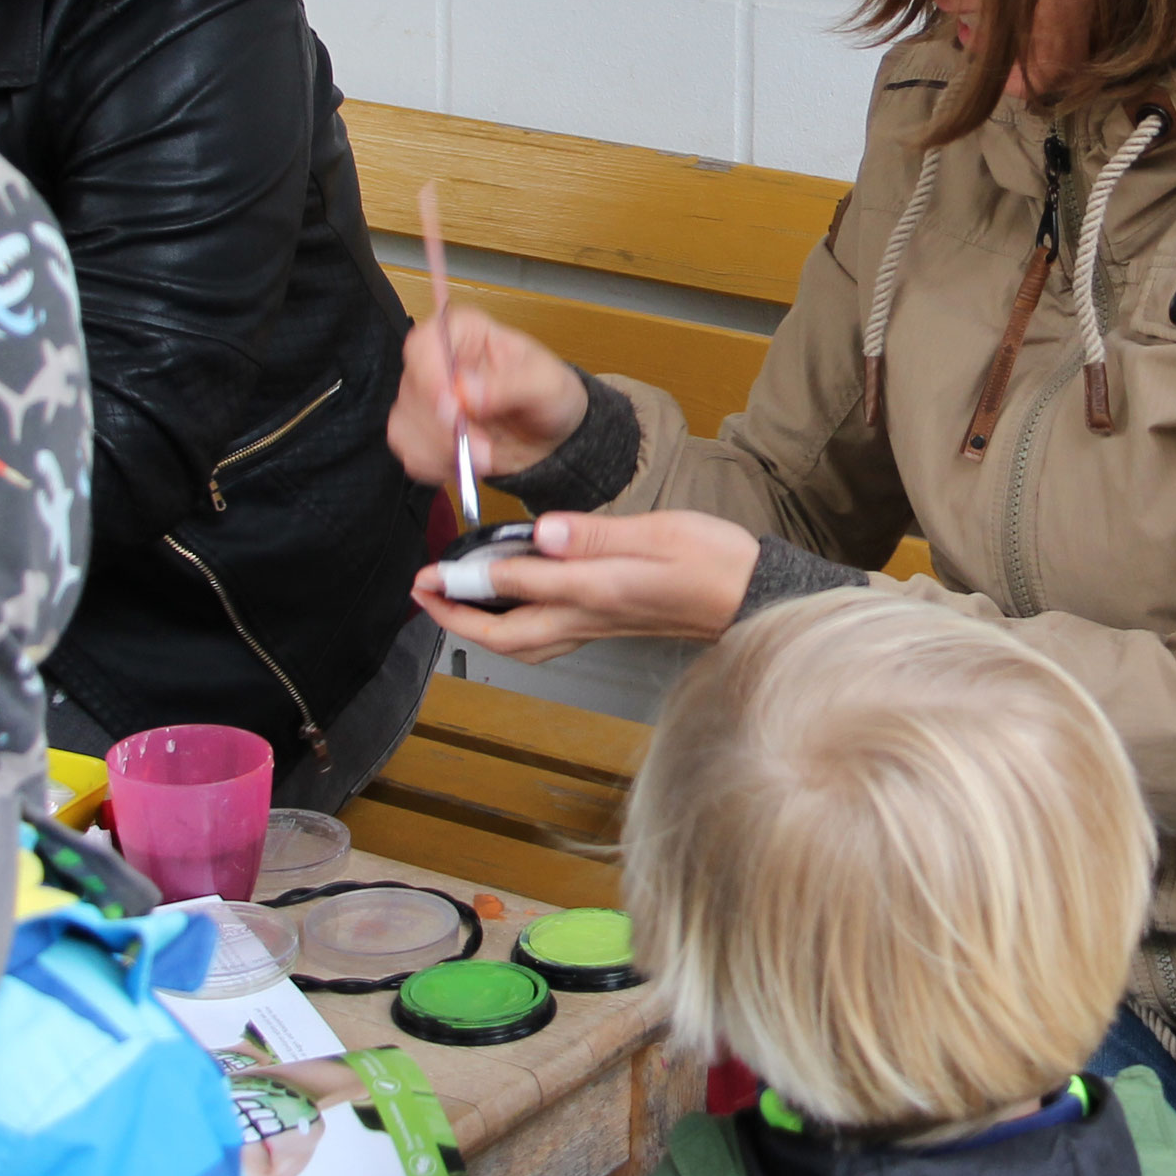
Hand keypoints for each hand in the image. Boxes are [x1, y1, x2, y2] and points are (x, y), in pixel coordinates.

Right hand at [391, 304, 589, 488]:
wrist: (551, 436)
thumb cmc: (551, 396)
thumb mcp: (546, 385)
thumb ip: (511, 385)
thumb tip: (467, 392)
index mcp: (465, 332)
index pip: (424, 342)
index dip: (430, 375)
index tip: (451, 407)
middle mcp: (437, 360)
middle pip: (412, 390)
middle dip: (445, 428)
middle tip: (483, 450)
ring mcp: (423, 396)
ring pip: (406, 425)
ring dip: (444, 451)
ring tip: (485, 457)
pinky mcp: (420, 430)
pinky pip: (410, 452)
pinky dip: (437, 466)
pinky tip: (467, 464)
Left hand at [410, 509, 759, 661]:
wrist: (752, 595)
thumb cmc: (714, 561)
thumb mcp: (659, 533)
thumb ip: (597, 535)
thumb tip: (544, 533)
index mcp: (597, 591)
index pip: (519, 585)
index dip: (470, 576)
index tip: (437, 565)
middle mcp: (589, 617)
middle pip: (507, 633)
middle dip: (457, 616)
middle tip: (424, 590)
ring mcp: (596, 627)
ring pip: (521, 643)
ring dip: (478, 628)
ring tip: (448, 604)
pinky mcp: (604, 625)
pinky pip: (543, 639)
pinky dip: (510, 630)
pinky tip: (505, 611)